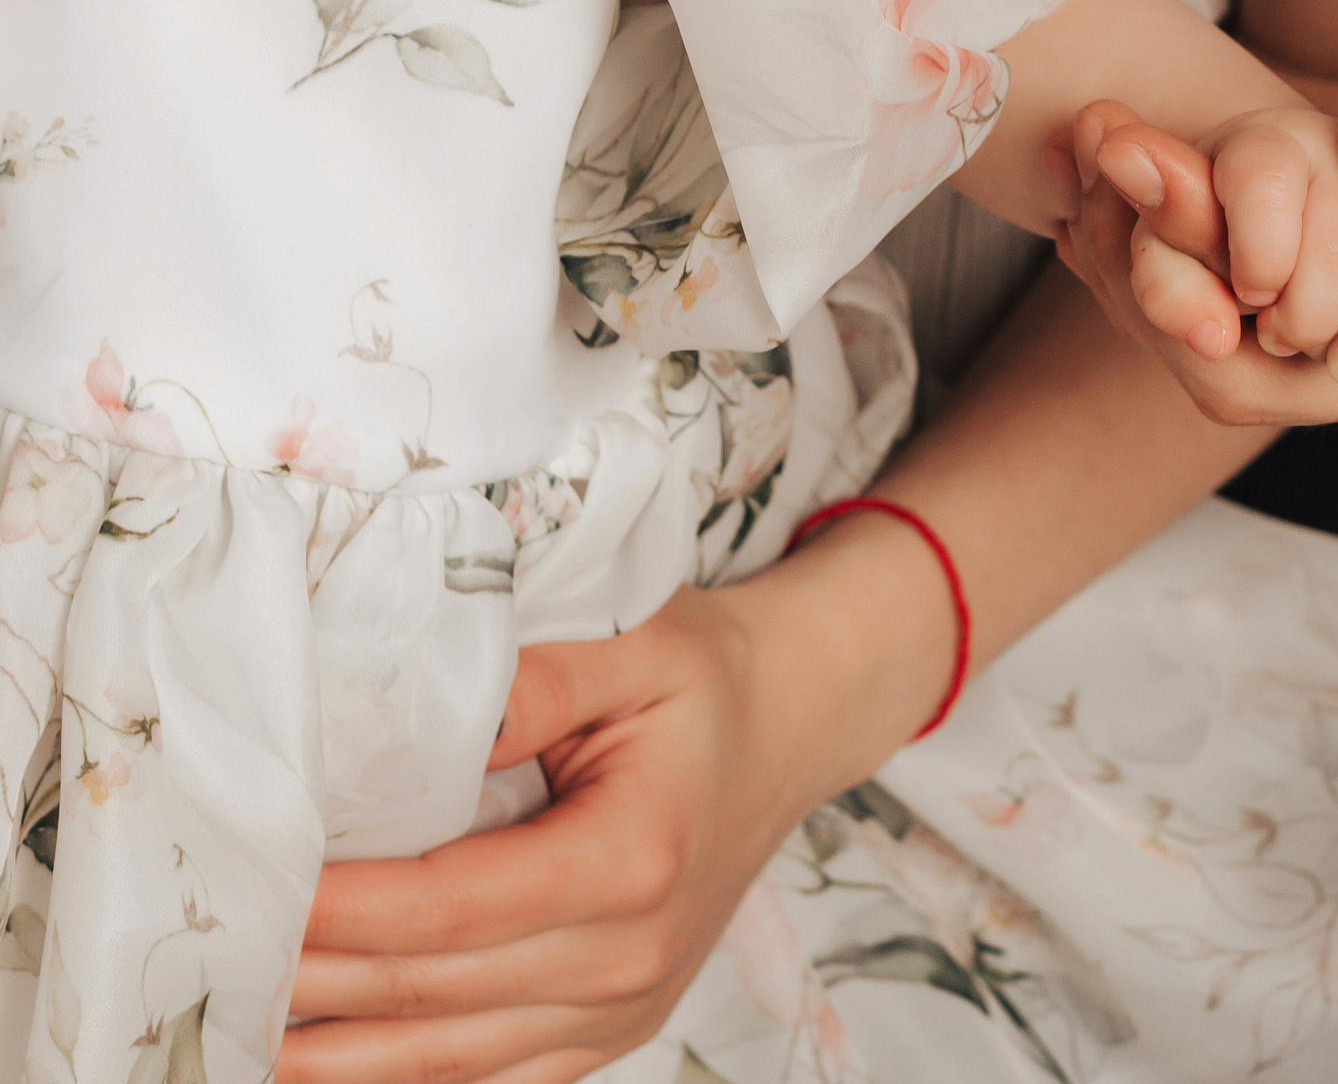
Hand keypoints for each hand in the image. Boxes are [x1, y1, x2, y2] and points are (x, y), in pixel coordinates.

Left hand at [281, 517, 954, 1083]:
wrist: (794, 725)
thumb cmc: (707, 678)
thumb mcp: (635, 640)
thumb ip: (532, 679)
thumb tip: (412, 717)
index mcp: (633, 860)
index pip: (447, 913)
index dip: (337, 916)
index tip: (247, 895)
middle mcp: (629, 956)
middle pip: (430, 999)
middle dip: (304, 988)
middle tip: (200, 964)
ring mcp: (623, 1007)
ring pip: (446, 1064)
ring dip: (331, 1057)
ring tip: (228, 1032)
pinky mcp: (611, 1029)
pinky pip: (490, 1080)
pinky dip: (400, 1080)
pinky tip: (319, 1062)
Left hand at [1054, 0, 1337, 424]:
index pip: (1333, 340)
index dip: (1221, 272)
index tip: (1136, 166)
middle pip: (1280, 374)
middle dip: (1173, 282)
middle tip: (1095, 164)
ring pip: (1281, 346)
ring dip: (1191, 267)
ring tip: (1103, 158)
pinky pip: (1311, 297)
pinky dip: (1235, 250)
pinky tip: (1169, 174)